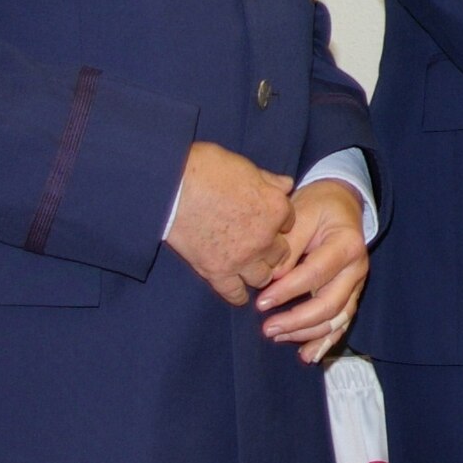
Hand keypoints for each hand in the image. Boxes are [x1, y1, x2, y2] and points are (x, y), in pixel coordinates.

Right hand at [165, 142, 295, 304]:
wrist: (172, 187)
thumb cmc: (208, 169)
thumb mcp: (246, 166)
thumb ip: (270, 180)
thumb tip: (287, 184)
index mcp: (276, 208)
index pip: (290, 222)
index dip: (278, 221)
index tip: (267, 222)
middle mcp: (265, 237)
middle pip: (280, 253)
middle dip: (272, 249)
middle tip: (258, 247)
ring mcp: (243, 258)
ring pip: (263, 277)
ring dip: (258, 272)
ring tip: (249, 269)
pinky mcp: (217, 271)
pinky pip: (235, 293)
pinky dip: (238, 296)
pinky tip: (239, 295)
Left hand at [258, 179, 369, 362]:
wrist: (341, 204)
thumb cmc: (317, 207)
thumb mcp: (300, 213)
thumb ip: (287, 247)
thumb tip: (271, 279)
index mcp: (346, 244)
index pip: (315, 274)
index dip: (287, 291)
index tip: (260, 303)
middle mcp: (357, 268)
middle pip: (330, 303)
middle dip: (297, 320)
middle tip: (267, 329)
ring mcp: (356, 285)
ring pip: (336, 319)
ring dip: (306, 334)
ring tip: (277, 338)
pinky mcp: (351, 295)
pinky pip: (341, 324)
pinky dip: (325, 342)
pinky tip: (307, 355)